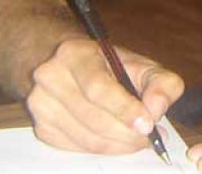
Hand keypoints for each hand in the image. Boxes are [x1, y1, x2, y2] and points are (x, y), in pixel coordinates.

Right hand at [26, 37, 184, 154]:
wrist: (72, 67)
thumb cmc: (111, 67)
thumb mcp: (142, 65)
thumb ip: (161, 83)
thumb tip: (156, 109)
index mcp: (74, 53)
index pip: (98, 88)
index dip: (125, 109)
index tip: (148, 124)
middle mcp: (50, 76)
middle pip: (93, 117)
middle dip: (126, 132)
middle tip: (149, 137)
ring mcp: (40, 104)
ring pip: (86, 138)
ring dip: (118, 144)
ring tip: (138, 138)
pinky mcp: (42, 127)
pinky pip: (77, 147)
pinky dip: (103, 149)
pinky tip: (117, 140)